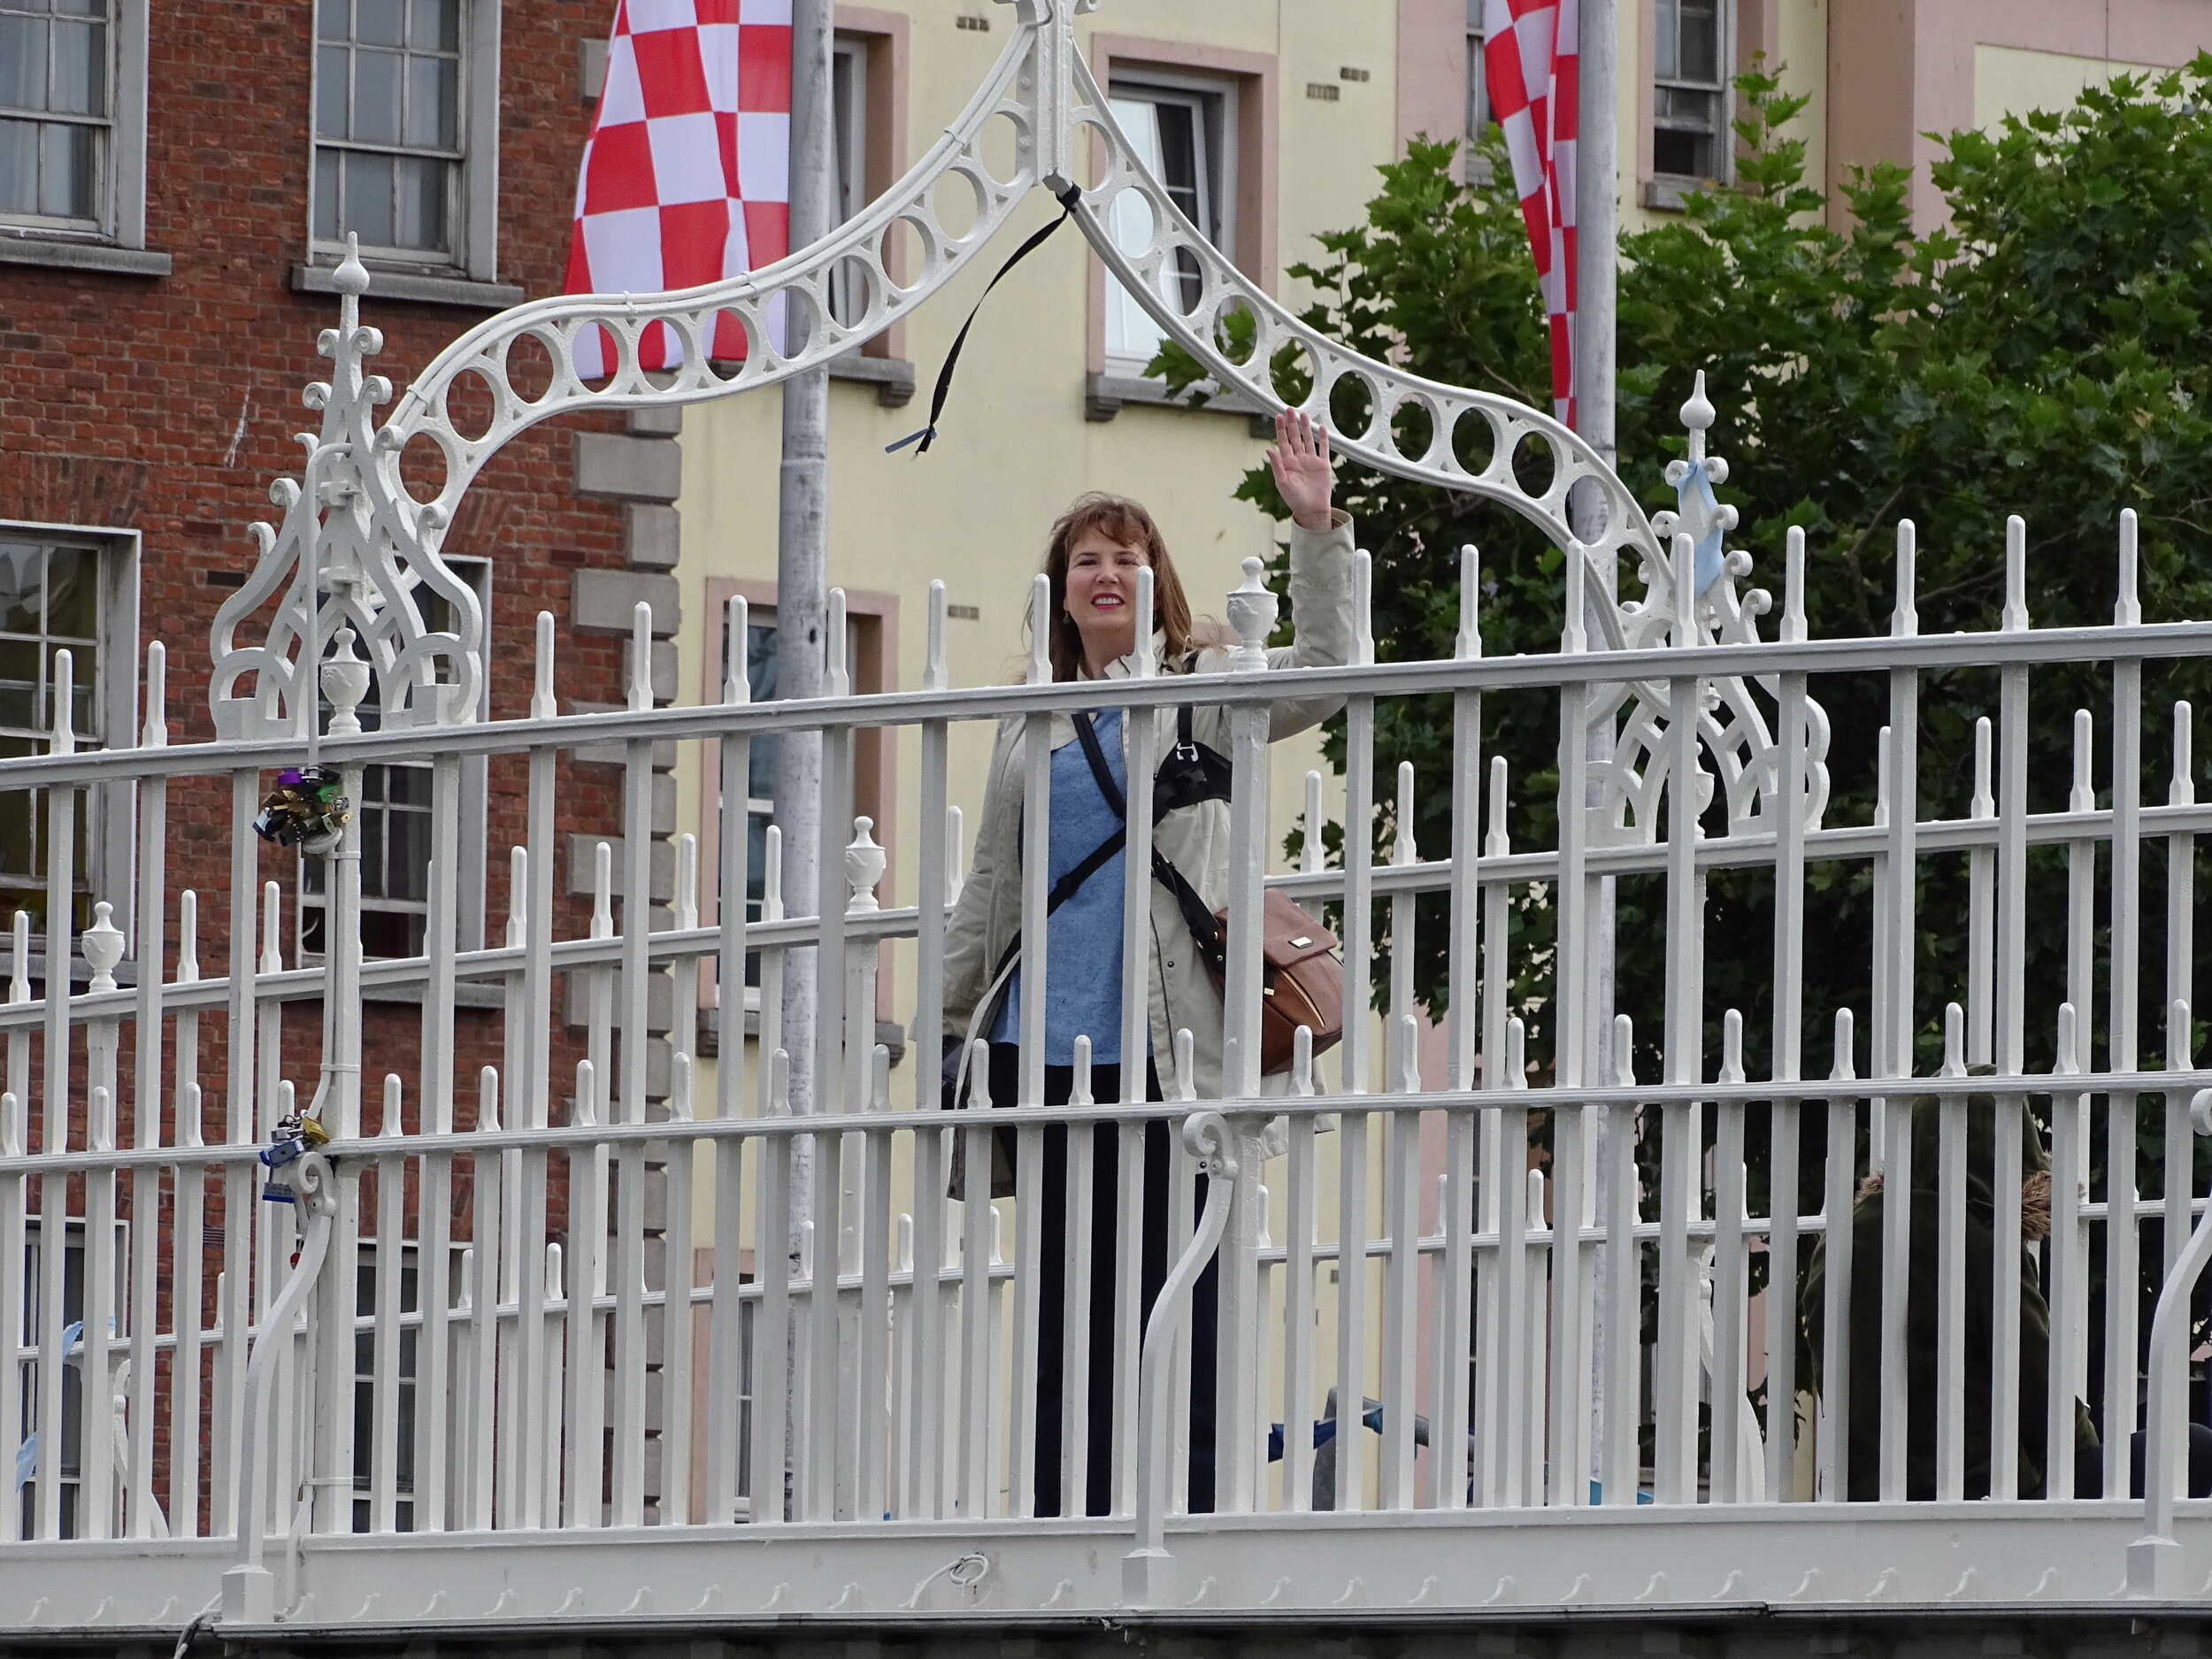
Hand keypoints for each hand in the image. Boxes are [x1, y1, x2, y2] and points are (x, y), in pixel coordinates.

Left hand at [1267, 409, 1335, 530]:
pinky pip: (1323, 448)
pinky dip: (1323, 438)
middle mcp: (1298, 459)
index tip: (1278, 417)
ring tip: (1304, 414)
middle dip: (1292, 423)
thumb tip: (1269, 449)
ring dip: (1306, 427)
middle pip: (1295, 437)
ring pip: (1308, 439)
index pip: (1283, 442)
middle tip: (1290, 409)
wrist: (1311, 510)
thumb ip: (1277, 465)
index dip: (1280, 429)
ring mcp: (1311, 461)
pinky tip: (1321, 428)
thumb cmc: (1294, 499)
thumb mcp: (1282, 482)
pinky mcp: (1323, 465)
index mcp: (1287, 463)